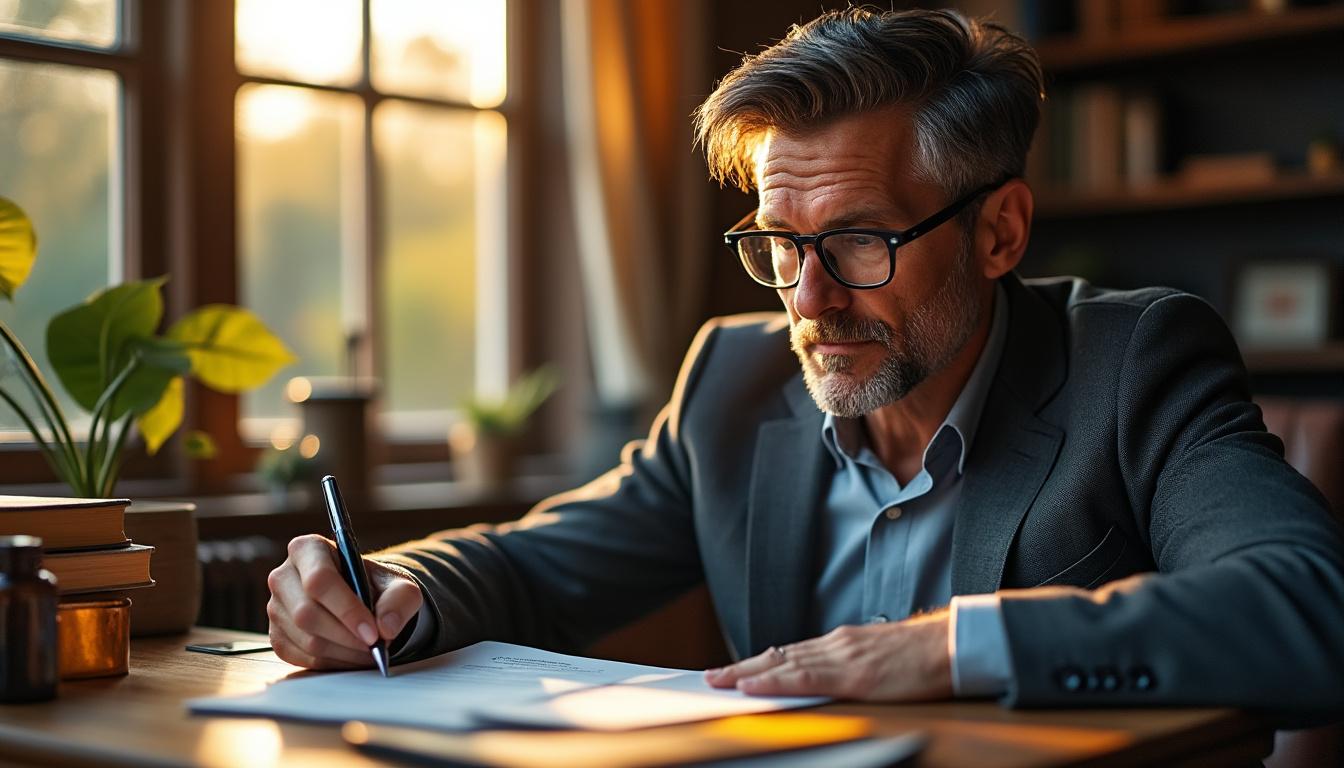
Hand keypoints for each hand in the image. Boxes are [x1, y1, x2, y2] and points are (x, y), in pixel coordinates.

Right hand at [267, 534, 423, 669]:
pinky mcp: (277, 636)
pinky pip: (303, 658)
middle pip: (307, 613)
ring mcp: (276, 608)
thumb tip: (386, 628)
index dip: (347, 609)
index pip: (319, 580)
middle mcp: (283, 576)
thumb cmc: (376, 586)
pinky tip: (353, 656)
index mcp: (308, 549)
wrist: (363, 601)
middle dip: (347, 636)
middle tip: (375, 646)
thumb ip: (400, 600)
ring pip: (306, 639)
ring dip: (344, 652)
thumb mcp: (398, 585)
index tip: (373, 633)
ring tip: (370, 651)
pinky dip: (333, 663)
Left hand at [704, 611, 952, 700]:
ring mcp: (842, 657)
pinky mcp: (854, 674)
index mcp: (843, 643)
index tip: (736, 670)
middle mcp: (836, 645)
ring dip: (748, 674)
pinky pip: (805, 677)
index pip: (791, 653)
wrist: (954, 645)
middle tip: (711, 677)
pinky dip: (774, 681)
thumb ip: (855, 664)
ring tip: (720, 682)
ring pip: (783, 665)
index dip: (761, 662)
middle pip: (779, 656)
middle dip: (743, 668)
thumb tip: (834, 678)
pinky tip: (754, 685)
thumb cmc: (925, 656)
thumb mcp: (881, 657)